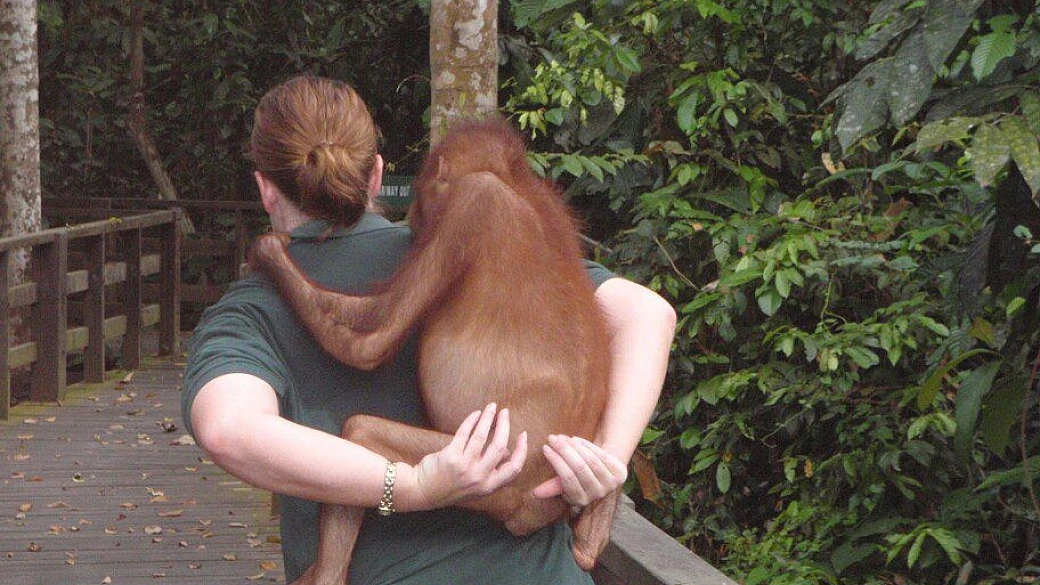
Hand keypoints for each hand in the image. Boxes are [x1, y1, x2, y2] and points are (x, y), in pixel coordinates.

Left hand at [411, 403, 527, 507]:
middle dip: (504, 425)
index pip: (514, 468)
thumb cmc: (451, 484)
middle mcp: (479, 478)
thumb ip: (493, 470)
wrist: (422, 491)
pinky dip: (472, 420)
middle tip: (505, 412)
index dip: (522, 450)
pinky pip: (465, 433)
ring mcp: (465, 467)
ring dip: (488, 417)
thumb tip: (508, 451)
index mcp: (489, 486)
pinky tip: (475, 414)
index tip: (523, 434)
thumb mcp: (477, 484)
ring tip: (491, 407)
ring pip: (482, 436)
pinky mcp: (451, 457)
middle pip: (500, 446)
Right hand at [531, 435, 626, 506]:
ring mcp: (610, 485)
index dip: (556, 462)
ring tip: (562, 437)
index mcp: (581, 500)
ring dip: (574, 446)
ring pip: (590, 460)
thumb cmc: (580, 476)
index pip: (567, 478)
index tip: (546, 448)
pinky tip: (576, 439)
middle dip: (564, 450)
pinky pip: (601, 455)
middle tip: (552, 438)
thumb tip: (535, 493)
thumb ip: (553, 486)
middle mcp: (597, 495)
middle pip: (579, 468)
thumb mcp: (566, 483)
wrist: (604, 471)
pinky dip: (587, 446)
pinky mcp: (620, 474)